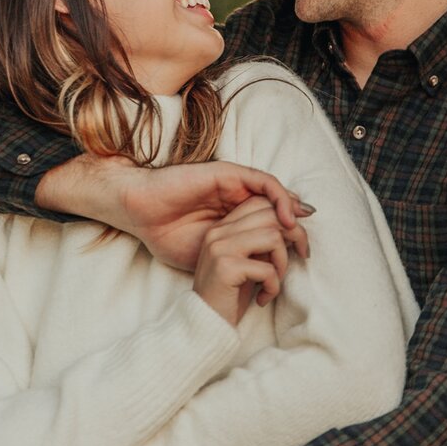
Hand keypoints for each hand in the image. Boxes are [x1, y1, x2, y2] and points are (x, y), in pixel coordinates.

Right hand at [38, 154, 313, 271]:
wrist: (140, 213)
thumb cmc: (167, 238)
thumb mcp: (211, 257)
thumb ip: (238, 258)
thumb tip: (266, 272)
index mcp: (230, 215)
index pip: (270, 218)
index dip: (290, 233)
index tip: (303, 255)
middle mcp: (234, 197)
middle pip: (279, 208)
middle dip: (297, 230)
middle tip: (306, 252)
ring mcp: (231, 184)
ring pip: (276, 198)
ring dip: (290, 221)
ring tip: (296, 246)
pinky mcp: (227, 173)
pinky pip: (265, 183)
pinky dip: (281, 199)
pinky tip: (286, 221)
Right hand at [193, 195, 306, 324]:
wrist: (205, 326)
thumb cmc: (231, 296)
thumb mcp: (249, 262)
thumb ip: (263, 241)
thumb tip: (296, 225)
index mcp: (222, 227)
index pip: (260, 202)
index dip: (287, 216)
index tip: (299, 239)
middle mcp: (218, 232)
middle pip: (271, 214)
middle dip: (296, 234)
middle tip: (303, 254)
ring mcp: (220, 248)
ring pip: (273, 236)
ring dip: (283, 263)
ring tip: (274, 281)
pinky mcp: (226, 268)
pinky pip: (267, 269)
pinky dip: (273, 286)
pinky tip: (263, 299)